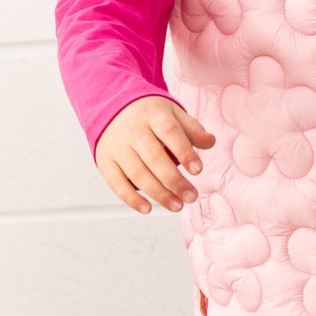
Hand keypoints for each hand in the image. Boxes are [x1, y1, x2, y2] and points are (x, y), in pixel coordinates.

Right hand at [94, 96, 215, 215]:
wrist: (111, 106)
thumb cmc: (150, 115)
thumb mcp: (172, 113)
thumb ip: (192, 129)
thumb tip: (210, 142)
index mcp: (152, 114)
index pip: (169, 132)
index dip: (184, 151)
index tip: (198, 170)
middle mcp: (132, 129)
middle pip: (154, 157)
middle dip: (174, 181)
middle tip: (191, 196)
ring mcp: (116, 146)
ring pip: (137, 173)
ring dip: (158, 193)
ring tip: (177, 206)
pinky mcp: (104, 160)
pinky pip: (116, 183)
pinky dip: (131, 199)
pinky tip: (148, 209)